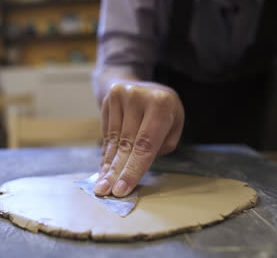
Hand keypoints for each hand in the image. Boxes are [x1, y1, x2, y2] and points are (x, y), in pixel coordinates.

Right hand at [94, 79, 184, 196]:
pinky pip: (107, 134)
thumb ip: (160, 146)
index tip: (122, 189)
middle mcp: (138, 97)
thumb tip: (136, 167)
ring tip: (102, 185)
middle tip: (106, 192)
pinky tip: (103, 170)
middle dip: (116, 171)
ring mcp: (121, 96)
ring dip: (108, 166)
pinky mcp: (108, 100)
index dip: (133, 169)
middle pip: (126, 144)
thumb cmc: (162, 110)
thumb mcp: (174, 124)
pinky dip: (106, 154)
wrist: (140, 84)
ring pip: (114, 141)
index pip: (145, 144)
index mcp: (161, 103)